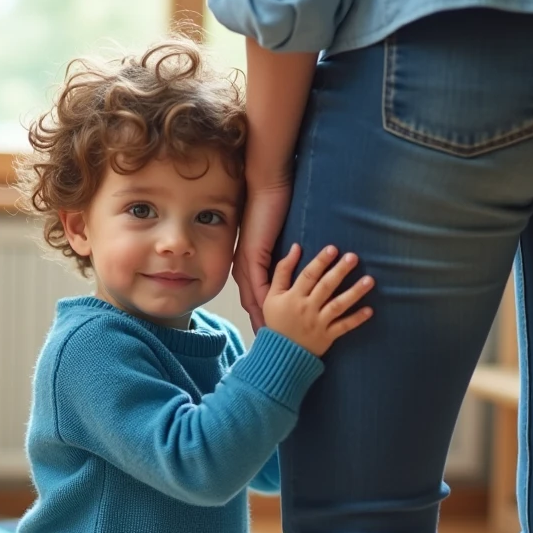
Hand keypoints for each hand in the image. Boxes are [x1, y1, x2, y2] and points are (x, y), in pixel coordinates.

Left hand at [234, 184, 290, 330]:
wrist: (267, 186)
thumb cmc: (273, 206)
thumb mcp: (274, 238)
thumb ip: (277, 256)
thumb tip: (290, 271)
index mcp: (246, 264)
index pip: (253, 298)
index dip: (261, 317)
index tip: (269, 334)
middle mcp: (242, 267)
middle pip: (251, 304)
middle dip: (261, 325)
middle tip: (270, 346)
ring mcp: (246, 263)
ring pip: (253, 300)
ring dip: (263, 320)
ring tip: (273, 339)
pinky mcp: (253, 256)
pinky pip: (259, 286)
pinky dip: (265, 304)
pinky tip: (274, 319)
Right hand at [262, 244, 374, 356]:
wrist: (280, 353)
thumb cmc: (277, 320)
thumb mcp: (272, 295)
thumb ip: (282, 271)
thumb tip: (296, 247)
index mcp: (293, 297)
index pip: (308, 275)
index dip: (320, 261)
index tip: (333, 249)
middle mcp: (307, 308)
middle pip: (326, 287)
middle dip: (340, 271)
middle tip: (353, 257)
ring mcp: (318, 323)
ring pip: (338, 305)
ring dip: (354, 292)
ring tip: (370, 280)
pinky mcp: (327, 336)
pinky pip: (344, 327)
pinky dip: (357, 319)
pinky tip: (370, 310)